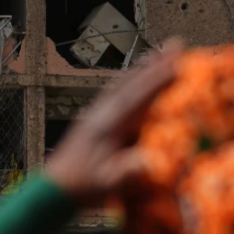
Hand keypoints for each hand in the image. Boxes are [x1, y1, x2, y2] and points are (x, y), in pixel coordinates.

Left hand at [46, 40, 182, 204]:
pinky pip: (115, 92)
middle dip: (155, 64)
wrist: (55, 189)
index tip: (178, 63)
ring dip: (142, 68)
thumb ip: (127, 172)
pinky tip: (133, 78)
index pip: (137, 97)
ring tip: (159, 53)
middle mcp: (102, 113)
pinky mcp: (94, 120)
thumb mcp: (108, 184)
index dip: (158, 79)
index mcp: (108, 125)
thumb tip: (150, 160)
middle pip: (131, 82)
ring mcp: (97, 114)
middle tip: (175, 45)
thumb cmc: (83, 187)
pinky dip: (129, 80)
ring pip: (122, 84)